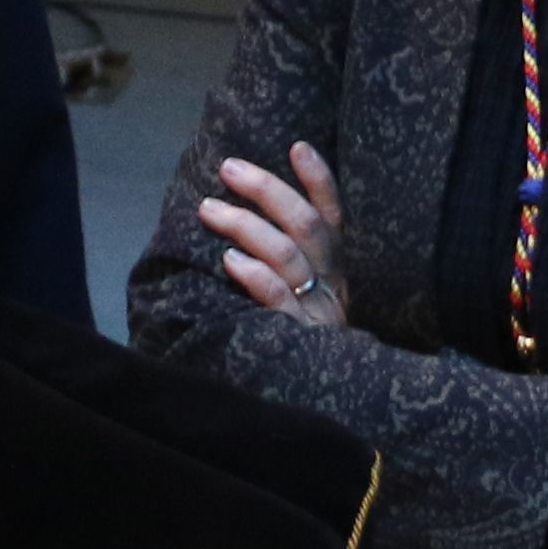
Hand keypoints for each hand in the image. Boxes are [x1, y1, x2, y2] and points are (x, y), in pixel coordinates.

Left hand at [200, 144, 349, 332]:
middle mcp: (333, 284)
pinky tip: (230, 261)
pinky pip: (277, 299)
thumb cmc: (301, 338)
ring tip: (209, 209)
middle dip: (266, 190)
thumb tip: (242, 210)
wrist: (328, 402)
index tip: (296, 146)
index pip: (334, 214)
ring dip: (246, 225)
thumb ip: (292, 258)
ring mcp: (317, 310)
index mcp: (338, 269)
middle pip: (306, 225)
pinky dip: (255, 276)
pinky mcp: (299, 337)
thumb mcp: (309, 296)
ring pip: (287, 255)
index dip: (318, 179)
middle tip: (228, 168)